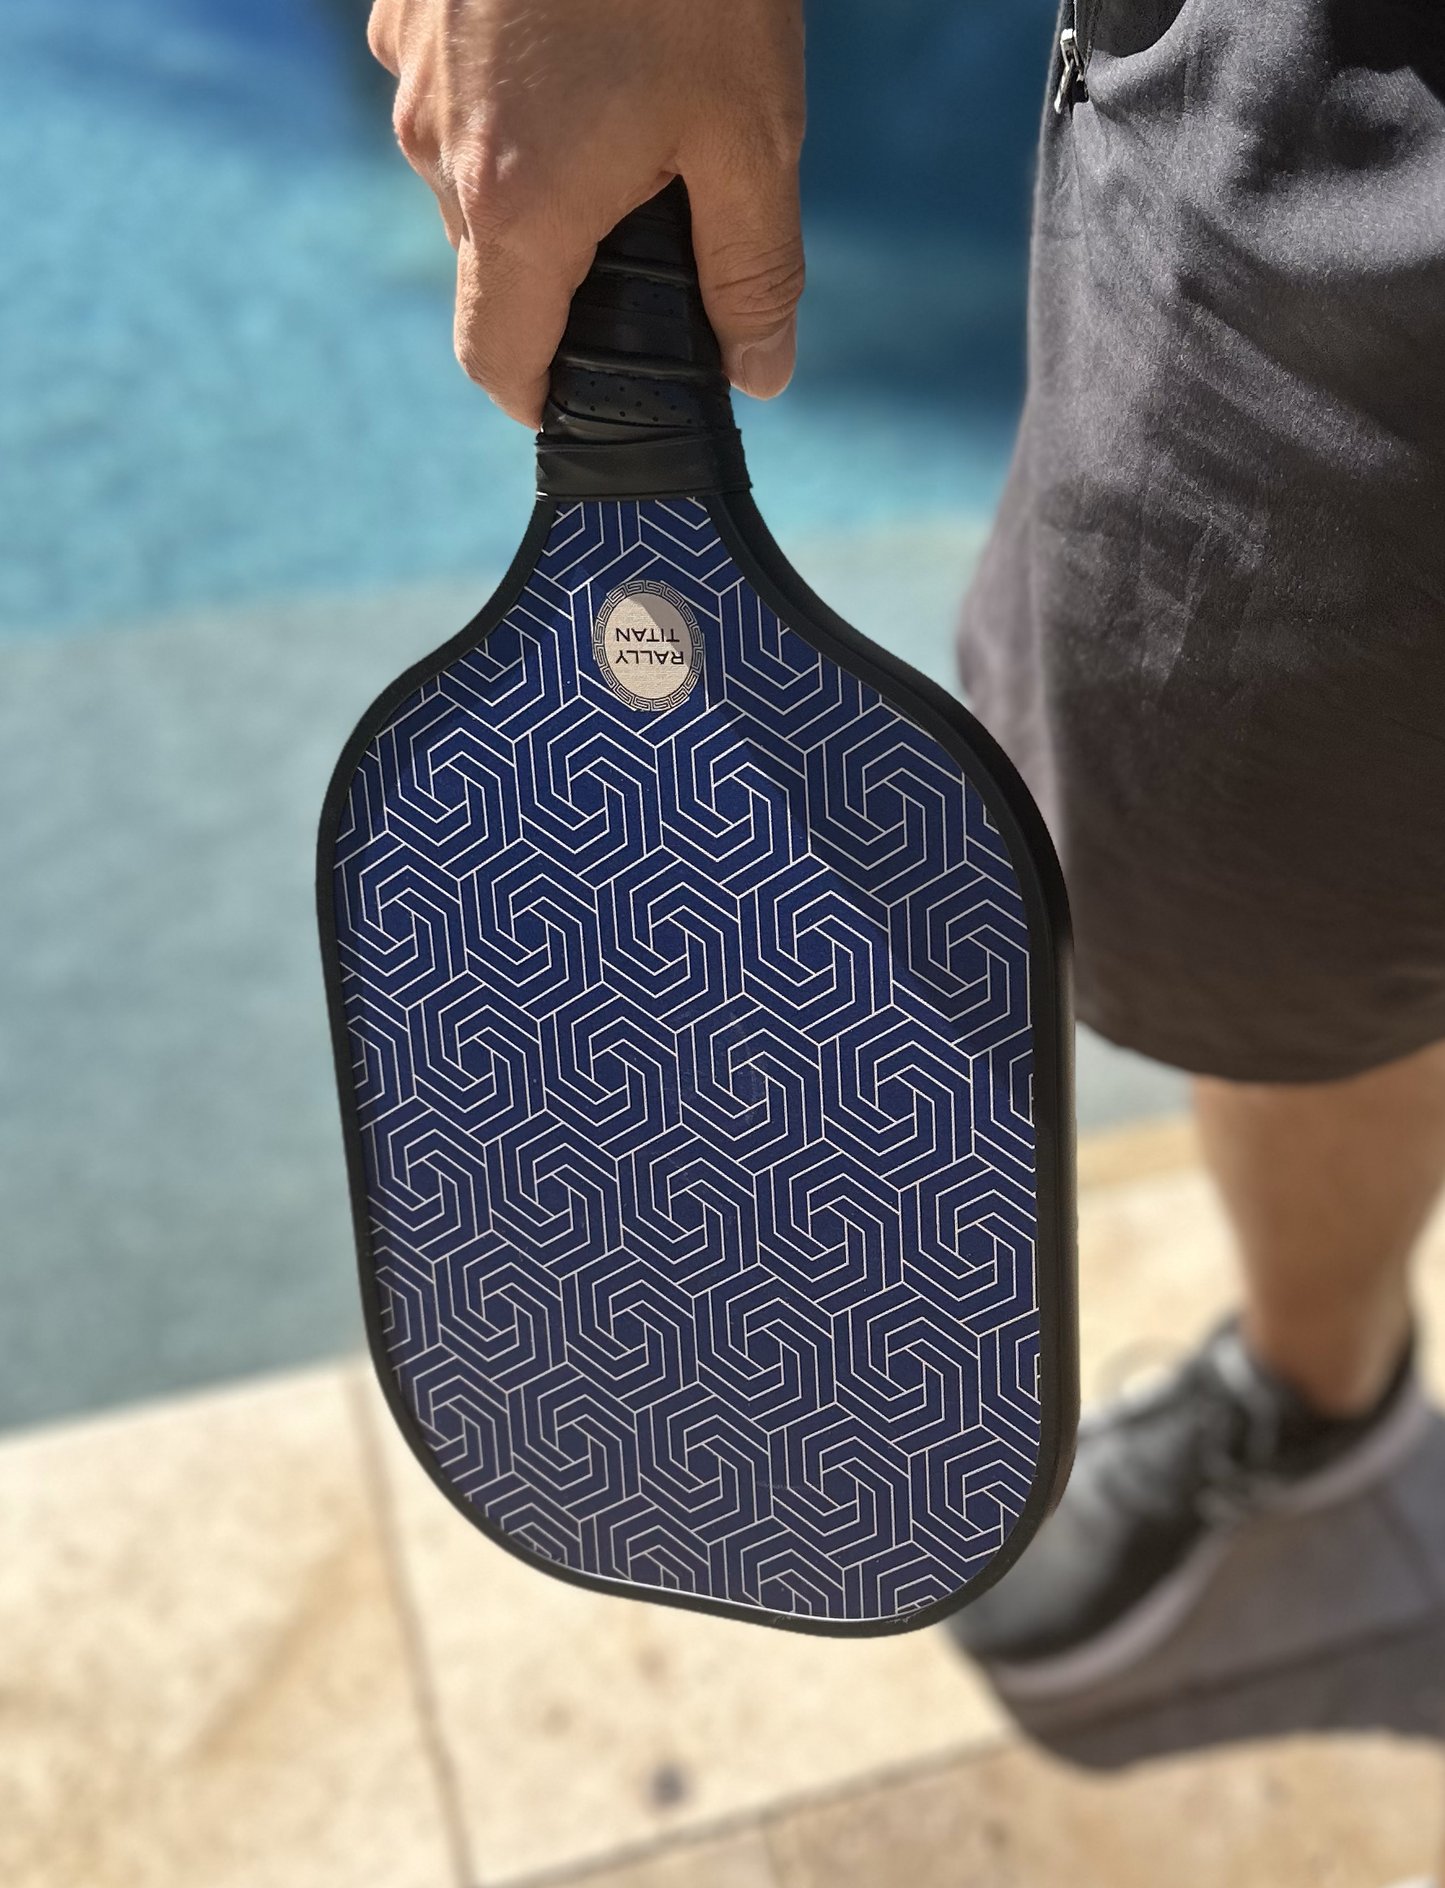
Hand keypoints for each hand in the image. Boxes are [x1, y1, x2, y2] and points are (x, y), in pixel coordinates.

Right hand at [367, 0, 805, 425]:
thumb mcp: (751, 133)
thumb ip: (753, 272)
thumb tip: (761, 373)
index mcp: (518, 207)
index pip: (496, 361)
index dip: (544, 396)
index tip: (591, 396)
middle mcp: (436, 149)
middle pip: (493, 272)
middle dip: (566, 277)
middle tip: (655, 230)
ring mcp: (411, 70)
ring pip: (469, 181)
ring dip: (540, 183)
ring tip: (626, 113)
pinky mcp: (406, 6)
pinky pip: (453, 97)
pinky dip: (510, 107)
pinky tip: (578, 51)